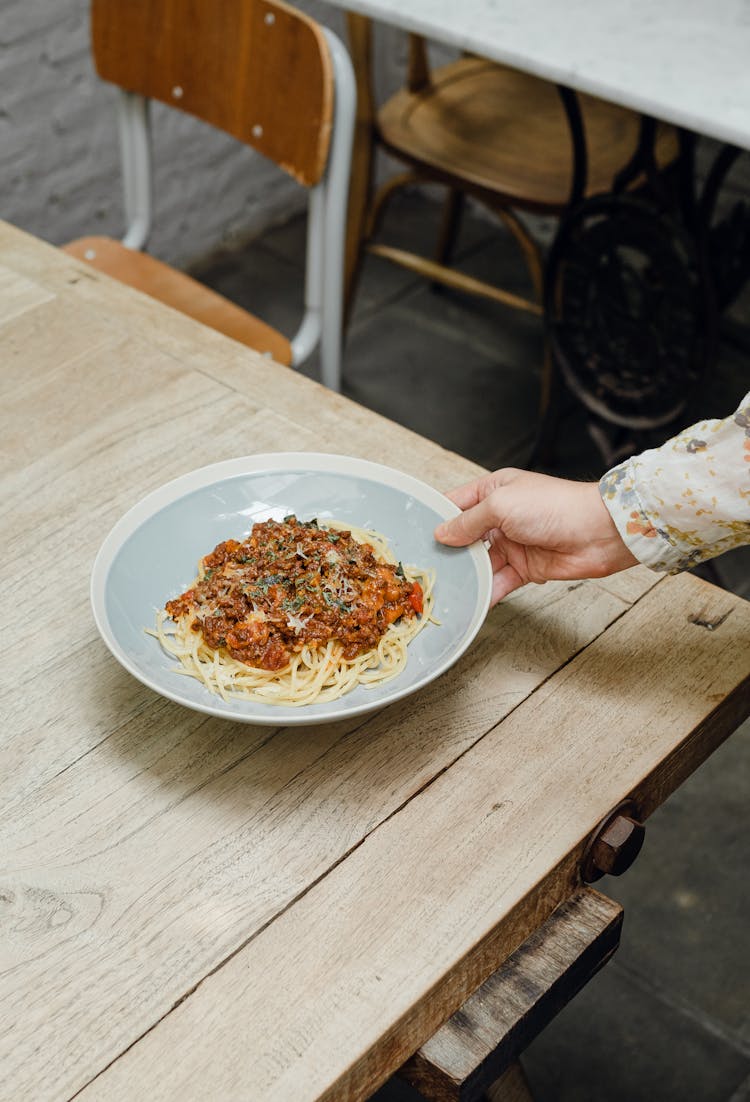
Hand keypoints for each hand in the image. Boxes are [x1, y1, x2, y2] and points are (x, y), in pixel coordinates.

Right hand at [434, 468, 637, 604]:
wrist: (599, 532)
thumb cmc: (554, 506)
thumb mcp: (501, 505)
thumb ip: (469, 521)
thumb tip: (442, 534)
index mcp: (493, 490)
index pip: (455, 504)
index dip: (436, 519)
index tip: (414, 536)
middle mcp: (501, 516)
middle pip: (464, 537)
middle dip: (448, 553)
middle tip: (424, 568)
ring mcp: (513, 543)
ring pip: (480, 563)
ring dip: (466, 576)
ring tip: (445, 590)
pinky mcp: (526, 568)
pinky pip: (500, 582)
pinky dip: (487, 593)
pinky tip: (472, 603)